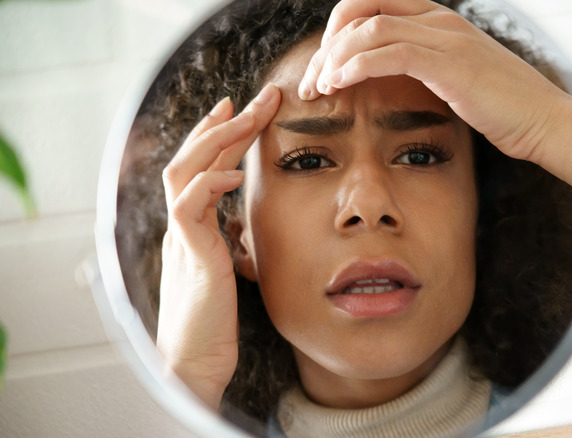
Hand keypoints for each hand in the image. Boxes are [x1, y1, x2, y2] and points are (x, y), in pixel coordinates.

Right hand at [156, 84, 280, 408]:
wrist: (194, 364)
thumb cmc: (213, 324)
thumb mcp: (225, 272)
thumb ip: (227, 243)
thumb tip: (241, 226)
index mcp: (192, 227)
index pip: (204, 168)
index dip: (222, 137)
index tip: (243, 110)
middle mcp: (181, 226)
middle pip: (193, 158)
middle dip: (225, 123)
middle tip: (257, 96)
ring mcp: (181, 239)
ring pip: (185, 171)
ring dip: (217, 139)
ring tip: (247, 115)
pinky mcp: (189, 257)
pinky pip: (188, 208)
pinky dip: (210, 184)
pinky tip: (236, 175)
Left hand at [298, 0, 571, 184]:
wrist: (545, 121)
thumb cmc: (504, 108)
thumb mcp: (457, 79)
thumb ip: (425, 68)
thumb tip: (389, 78)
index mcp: (438, 20)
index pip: (372, 6)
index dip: (337, 34)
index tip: (323, 72)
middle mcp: (439, 19)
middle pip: (361, 8)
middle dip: (327, 45)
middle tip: (311, 84)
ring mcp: (445, 37)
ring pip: (369, 28)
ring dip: (334, 58)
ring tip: (319, 89)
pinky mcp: (449, 62)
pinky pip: (389, 51)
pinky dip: (356, 65)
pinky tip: (340, 84)